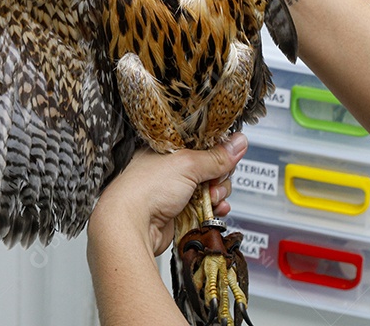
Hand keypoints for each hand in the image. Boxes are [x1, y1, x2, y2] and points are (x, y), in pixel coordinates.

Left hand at [88, 133, 247, 257]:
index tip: (227, 155)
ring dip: (218, 195)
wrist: (131, 226)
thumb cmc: (144, 189)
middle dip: (219, 177)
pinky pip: (204, 208)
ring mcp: (172, 191)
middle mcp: (168, 169)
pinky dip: (213, 210)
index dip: (216, 150)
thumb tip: (238, 143)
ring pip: (208, 189)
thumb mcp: (187, 164)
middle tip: (215, 182)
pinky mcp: (177, 212)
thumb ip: (215, 157)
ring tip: (212, 198)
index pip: (199, 144)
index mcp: (165, 149)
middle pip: (208, 168)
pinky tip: (215, 211)